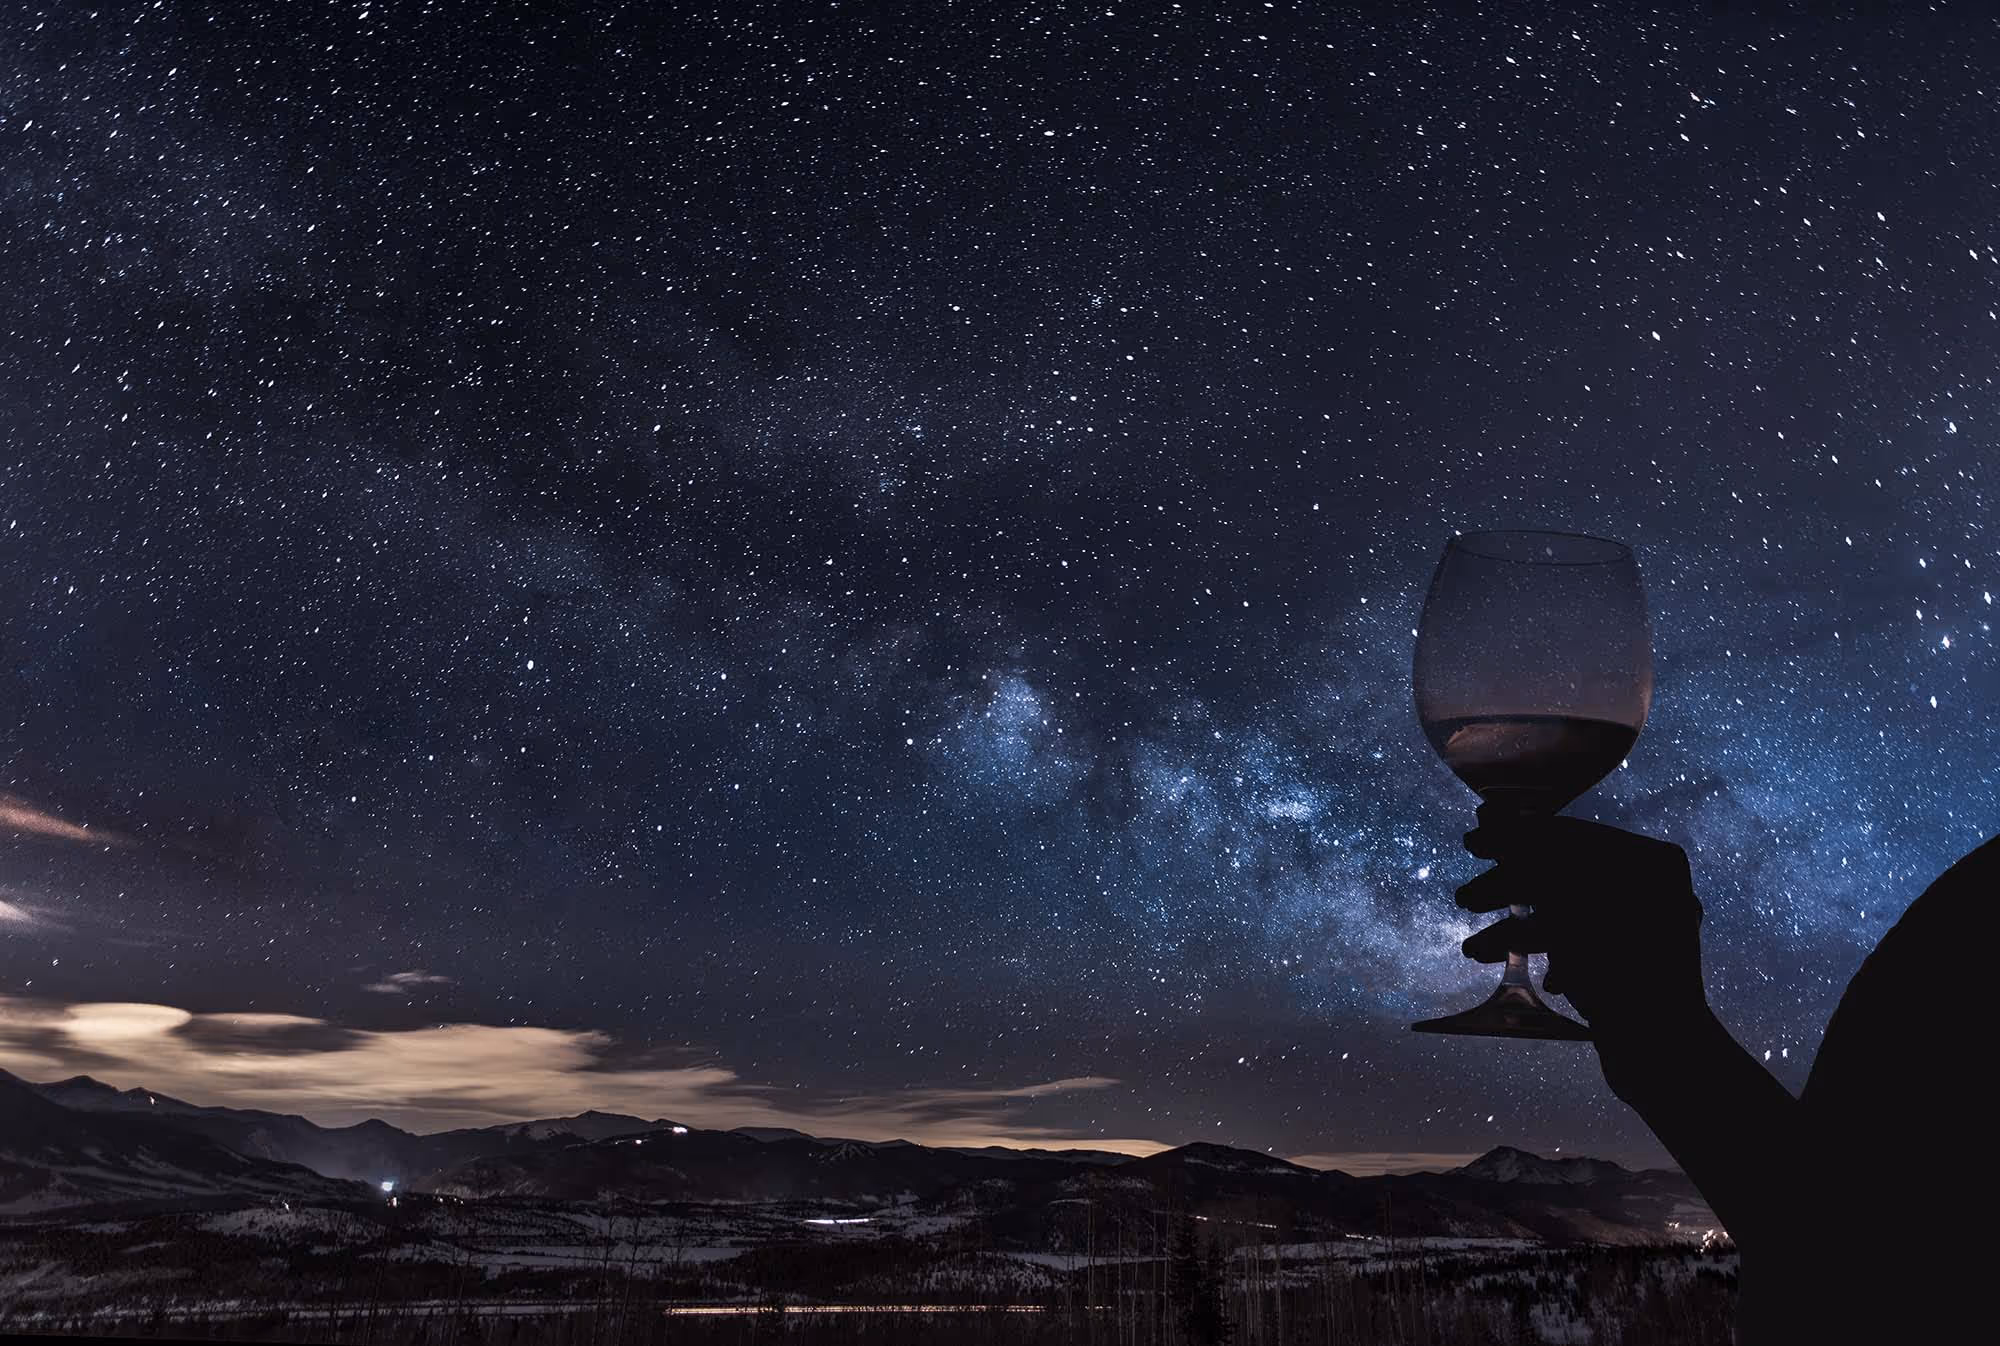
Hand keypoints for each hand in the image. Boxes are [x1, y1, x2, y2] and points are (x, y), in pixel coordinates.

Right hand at [1457, 807, 1708, 1039]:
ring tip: (1476, 951)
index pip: (1570, 835)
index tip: (1470, 842)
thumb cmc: (1617, 967)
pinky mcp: (1631, 968)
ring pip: (1566, 915)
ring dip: (1517, 930)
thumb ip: (1527, 852)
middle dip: (1509, 890)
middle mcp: (1653, 889)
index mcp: (1649, 861)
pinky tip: (1514, 970)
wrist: (1661, 1053)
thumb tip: (1490, 812)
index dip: (1514, 835)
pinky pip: (1579, 946)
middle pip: (1565, 875)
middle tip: (1465, 900)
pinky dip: (1545, 954)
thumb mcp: (1564, 901)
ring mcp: (1645, 929)